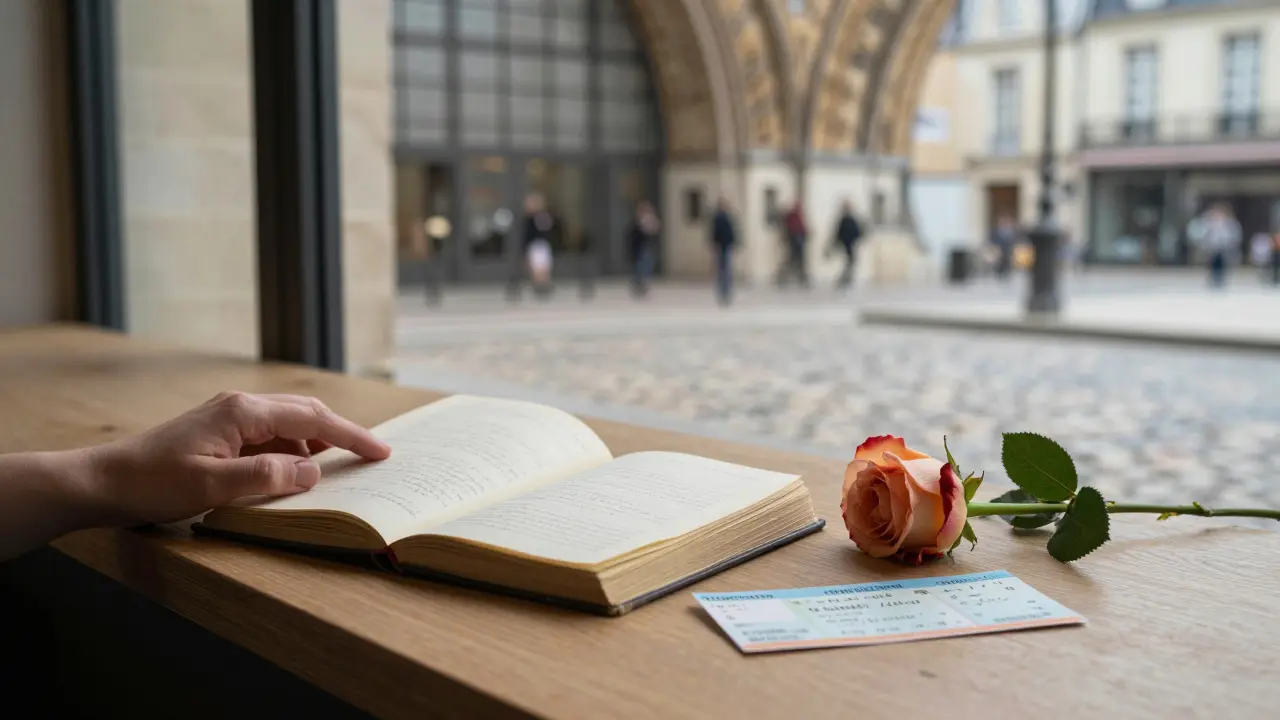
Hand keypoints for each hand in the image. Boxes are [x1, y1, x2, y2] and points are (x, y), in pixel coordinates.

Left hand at [84, 391, 391, 525]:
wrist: (103, 482)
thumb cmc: (153, 484)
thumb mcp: (213, 487)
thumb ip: (267, 477)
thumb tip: (313, 472)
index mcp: (242, 412)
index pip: (311, 419)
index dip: (350, 436)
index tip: (380, 452)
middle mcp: (239, 405)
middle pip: (306, 411)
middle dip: (342, 432)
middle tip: (372, 455)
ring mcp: (229, 415)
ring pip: (289, 422)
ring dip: (316, 442)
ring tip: (339, 467)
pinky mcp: (220, 431)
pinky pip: (270, 434)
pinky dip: (292, 449)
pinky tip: (295, 470)